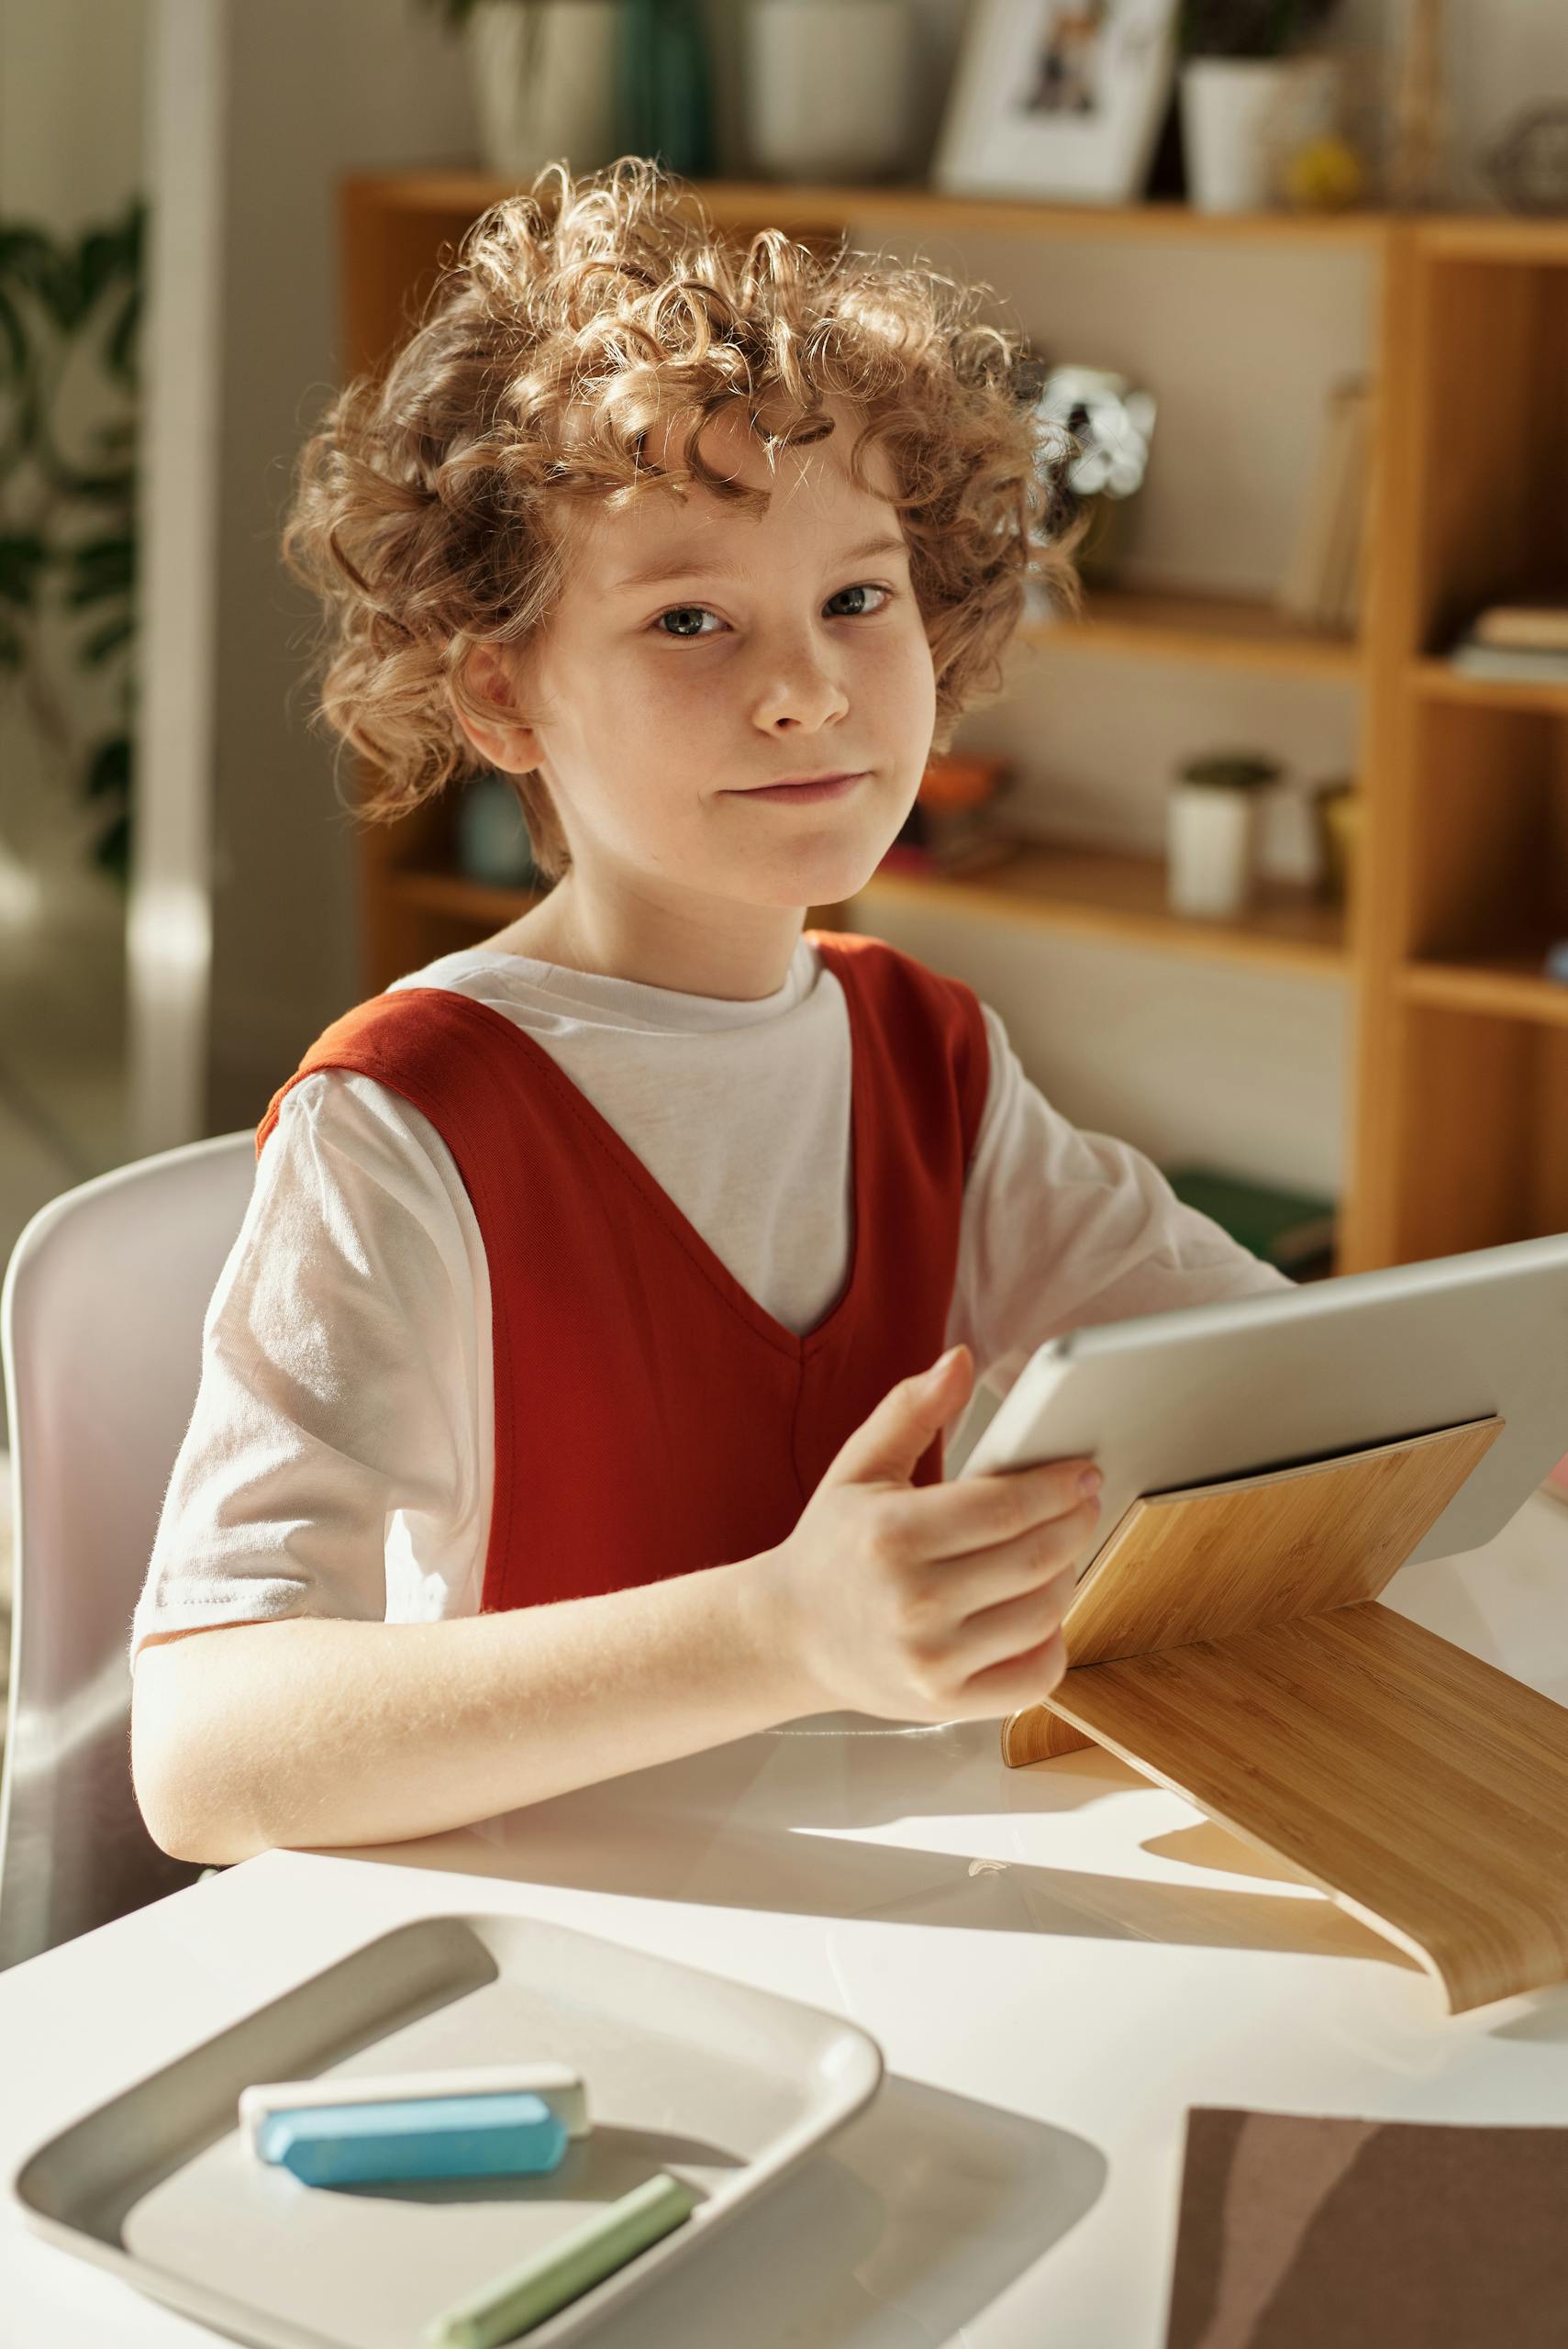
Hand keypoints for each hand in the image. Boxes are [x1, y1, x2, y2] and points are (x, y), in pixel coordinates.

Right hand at [755, 1344, 1101, 1722]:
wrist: (788, 1635)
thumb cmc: (833, 1547)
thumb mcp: (859, 1467)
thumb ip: (910, 1409)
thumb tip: (960, 1361)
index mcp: (891, 1534)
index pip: (1006, 1506)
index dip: (1059, 1486)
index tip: (1082, 1472)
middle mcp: (912, 1602)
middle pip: (1036, 1558)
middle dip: (1075, 1522)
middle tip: (1084, 1502)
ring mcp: (931, 1660)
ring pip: (1044, 1613)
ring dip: (1067, 1574)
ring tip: (1058, 1550)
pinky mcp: (946, 1704)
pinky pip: (1035, 1675)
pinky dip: (1053, 1641)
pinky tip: (1038, 1611)